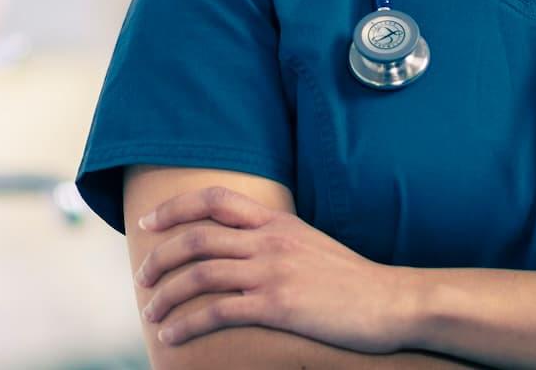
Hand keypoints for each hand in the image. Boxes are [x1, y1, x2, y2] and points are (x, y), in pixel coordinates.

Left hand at [134, 185, 412, 350]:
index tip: (149, 223)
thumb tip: (241, 245)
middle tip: (143, 277)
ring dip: (166, 294)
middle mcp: (269, 240)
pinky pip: (217, 312)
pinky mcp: (277, 306)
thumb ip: (274, 238)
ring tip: (151, 313)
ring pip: (200, 274)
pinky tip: (173, 336)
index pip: (214, 199)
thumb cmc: (353, 280)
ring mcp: (272, 272)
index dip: (175, 208)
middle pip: (196, 238)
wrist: (392, 301)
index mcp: (276, 221)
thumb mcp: (309, 243)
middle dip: (160, 257)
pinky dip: (187, 323)